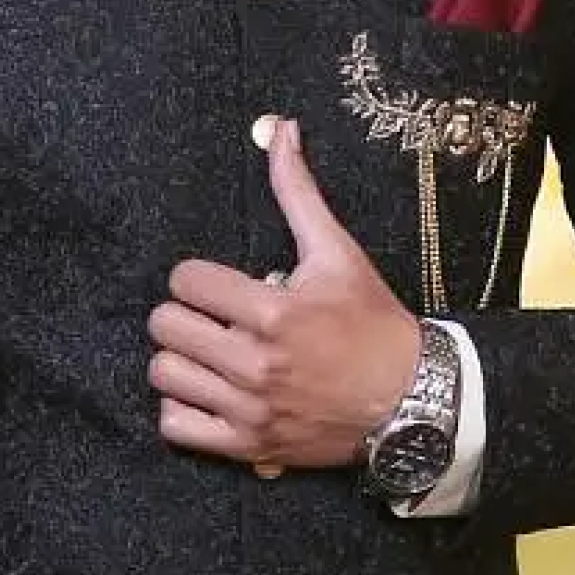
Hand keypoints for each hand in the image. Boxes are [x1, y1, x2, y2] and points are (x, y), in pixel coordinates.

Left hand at [148, 117, 420, 468]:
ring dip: (180, 361)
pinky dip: (183, 410)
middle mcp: (255, 363)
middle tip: (209, 319)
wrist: (410, 399)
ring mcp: (249, 408)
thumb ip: (298, 192)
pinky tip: (207, 393)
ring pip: (165, 374)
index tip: (217, 286)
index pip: (185, 281)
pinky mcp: (248, 445)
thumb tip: (280, 128)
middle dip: (184, 315)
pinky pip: (177, 427)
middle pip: (165, 326)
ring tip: (207, 355)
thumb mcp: (337, 253)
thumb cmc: (373, 324)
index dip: (196, 278)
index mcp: (273, 311)